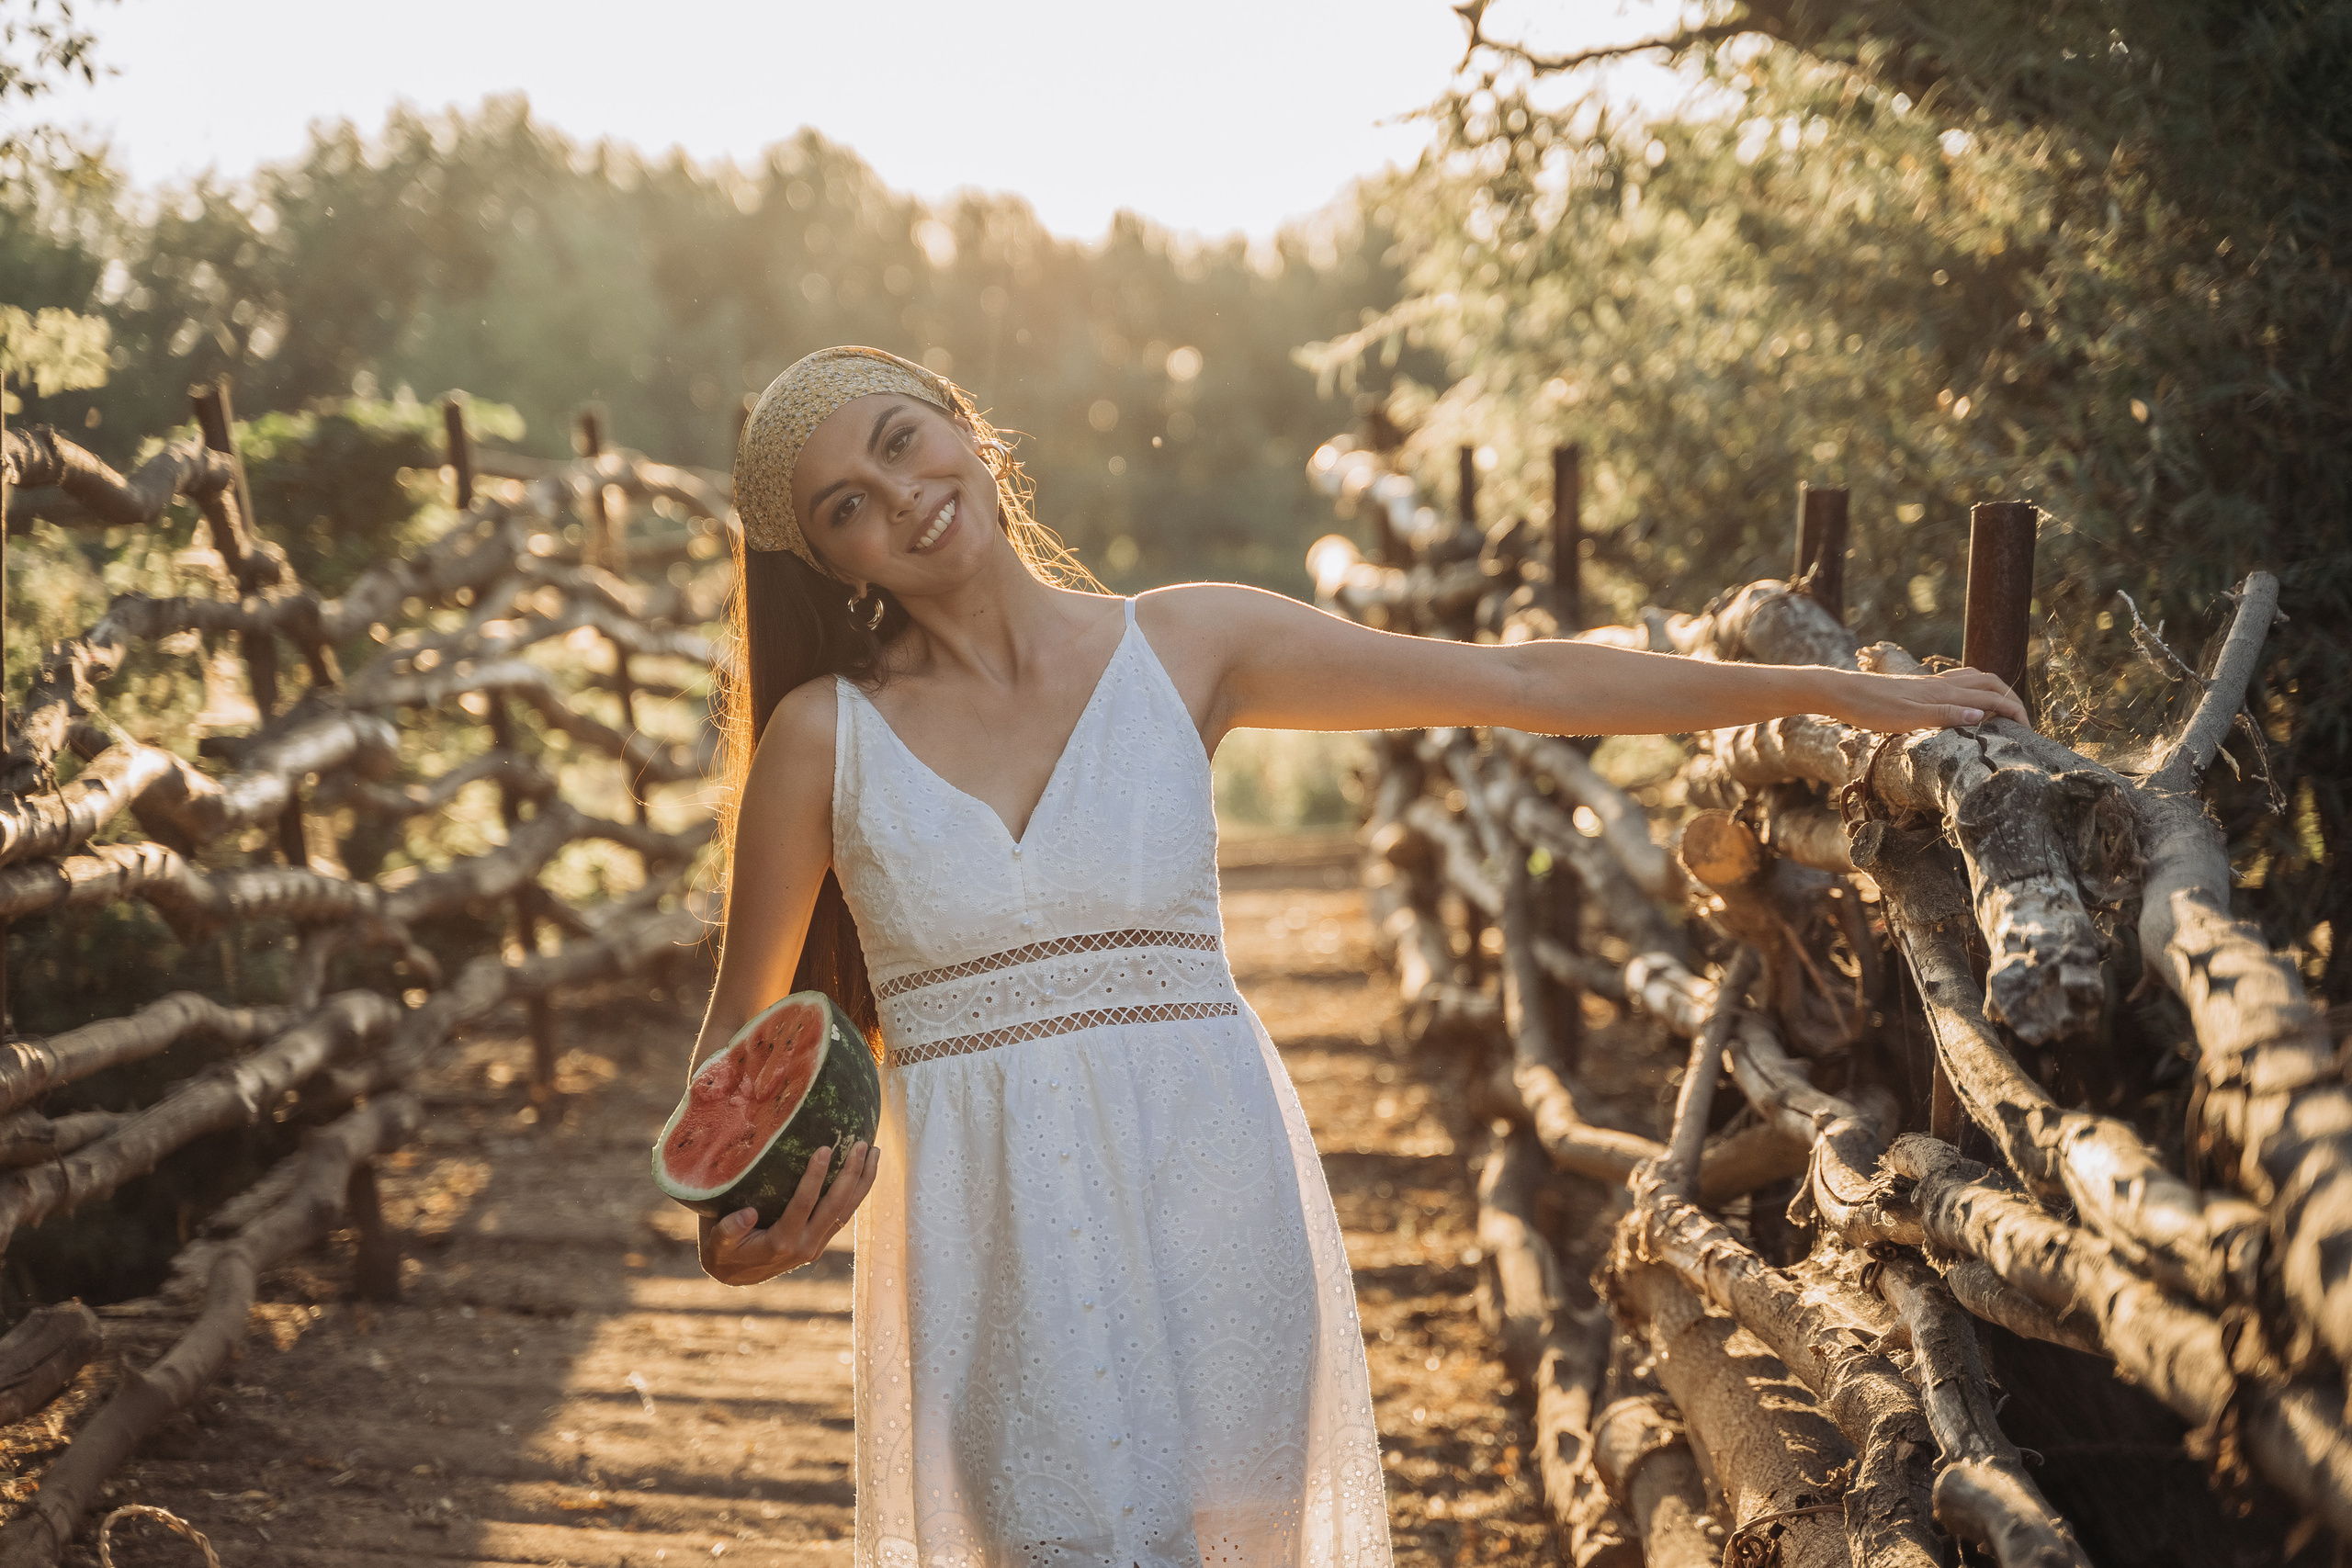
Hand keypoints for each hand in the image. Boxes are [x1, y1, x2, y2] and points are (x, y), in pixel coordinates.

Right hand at [698, 1141, 878, 1286]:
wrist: (735, 1276)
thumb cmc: (724, 1252)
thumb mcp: (718, 1243)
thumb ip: (730, 1230)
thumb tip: (748, 1215)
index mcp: (780, 1243)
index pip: (803, 1205)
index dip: (815, 1177)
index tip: (825, 1149)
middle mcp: (805, 1246)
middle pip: (835, 1207)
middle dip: (851, 1174)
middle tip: (862, 1144)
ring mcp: (817, 1244)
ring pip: (847, 1211)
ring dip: (863, 1182)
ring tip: (875, 1152)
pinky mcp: (821, 1241)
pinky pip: (844, 1215)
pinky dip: (857, 1193)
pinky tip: (865, 1171)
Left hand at [1827, 664, 2028, 732]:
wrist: (1840, 692)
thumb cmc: (1869, 708)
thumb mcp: (1907, 719)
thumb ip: (1945, 716)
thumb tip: (1984, 715)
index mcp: (1943, 693)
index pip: (1992, 698)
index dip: (2015, 712)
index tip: (2029, 731)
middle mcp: (1941, 684)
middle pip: (1989, 683)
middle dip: (2012, 699)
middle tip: (2023, 721)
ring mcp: (1930, 683)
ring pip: (1975, 678)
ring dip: (1995, 690)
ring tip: (2005, 708)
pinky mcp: (1919, 686)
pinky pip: (1957, 680)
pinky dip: (1974, 686)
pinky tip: (1968, 698)